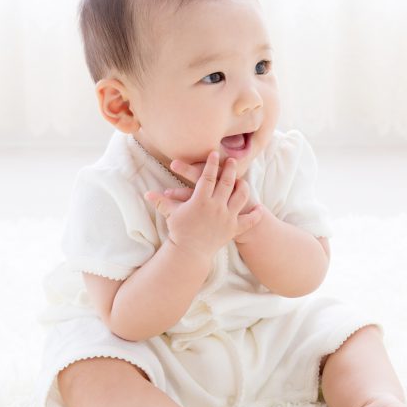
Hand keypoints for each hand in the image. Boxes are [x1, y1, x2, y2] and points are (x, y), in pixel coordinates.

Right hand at [143, 150, 262, 258]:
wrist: (190, 252)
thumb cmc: (179, 232)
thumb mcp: (171, 214)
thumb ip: (161, 202)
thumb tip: (146, 193)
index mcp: (201, 200)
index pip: (207, 177)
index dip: (211, 164)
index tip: (214, 153)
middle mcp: (217, 206)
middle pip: (227, 182)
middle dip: (229, 169)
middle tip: (232, 160)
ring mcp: (227, 217)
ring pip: (240, 197)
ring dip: (243, 187)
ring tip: (242, 180)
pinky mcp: (234, 229)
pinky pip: (249, 221)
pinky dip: (256, 215)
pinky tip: (260, 209)